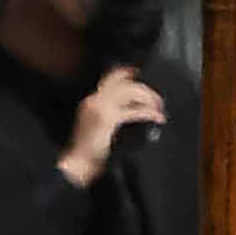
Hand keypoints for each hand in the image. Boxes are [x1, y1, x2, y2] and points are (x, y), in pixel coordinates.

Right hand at [57, 65, 169, 187]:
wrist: (77, 162)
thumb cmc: (87, 150)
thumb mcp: (96, 125)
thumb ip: (110, 113)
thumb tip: (134, 108)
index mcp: (91, 100)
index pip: (110, 78)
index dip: (125, 72)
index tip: (138, 72)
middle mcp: (95, 100)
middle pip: (126, 84)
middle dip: (146, 90)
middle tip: (158, 100)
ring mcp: (101, 108)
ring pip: (132, 93)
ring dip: (150, 99)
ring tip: (159, 108)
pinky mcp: (108, 118)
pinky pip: (136, 111)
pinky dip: (150, 113)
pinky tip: (158, 118)